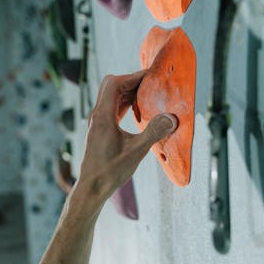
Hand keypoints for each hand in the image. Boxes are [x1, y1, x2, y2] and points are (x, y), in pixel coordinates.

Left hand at [74, 70, 177, 206]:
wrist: (91, 188)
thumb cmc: (110, 172)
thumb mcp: (136, 152)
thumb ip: (153, 133)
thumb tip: (171, 117)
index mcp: (103, 117)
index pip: (114, 84)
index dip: (132, 76)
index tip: (149, 76)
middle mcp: (97, 116)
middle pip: (110, 85)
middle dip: (130, 80)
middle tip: (149, 83)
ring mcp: (97, 122)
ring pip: (110, 96)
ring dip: (127, 91)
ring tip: (147, 94)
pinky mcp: (100, 129)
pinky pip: (112, 108)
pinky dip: (124, 103)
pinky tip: (137, 110)